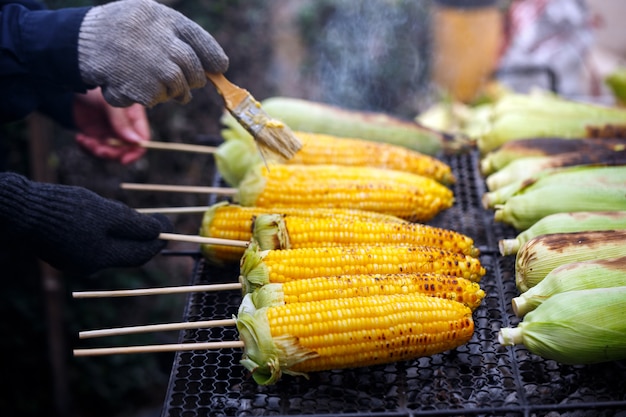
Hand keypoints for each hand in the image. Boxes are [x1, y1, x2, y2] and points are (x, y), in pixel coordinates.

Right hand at [0, 173, 173, 274]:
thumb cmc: (67, 208)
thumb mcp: (107, 212)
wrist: (21, 209)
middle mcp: (89, 266)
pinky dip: (103, 233)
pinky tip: (102, 218)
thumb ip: (136, 225)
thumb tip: (161, 232)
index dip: (159, 240)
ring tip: (127, 216)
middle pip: (126, 253)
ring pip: (109, 248)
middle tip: (155, 220)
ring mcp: (74, 261)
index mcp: (102, 259)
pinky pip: (92, 244)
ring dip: (122, 234)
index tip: (170, 225)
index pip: (141, 254)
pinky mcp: (62, 253)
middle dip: (141, 237)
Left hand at [73, 88, 149, 163]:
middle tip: (97, 149)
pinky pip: (94, 149)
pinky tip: (79, 138)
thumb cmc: (97, 88)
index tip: (123, 160)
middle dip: (111, 153)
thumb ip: (122, 122)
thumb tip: (135, 142)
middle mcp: (125, 127)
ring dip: (96, 150)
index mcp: (134, 118)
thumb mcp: (111, 104)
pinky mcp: (96, 134)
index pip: (142, 139)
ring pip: (109, 151)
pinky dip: (86, 148)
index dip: (135, 152)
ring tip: (84, 140)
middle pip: (125, 150)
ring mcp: (110, 132)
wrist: (75, 82)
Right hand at [78, 0, 228, 106]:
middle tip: (186, 85)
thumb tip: (211, 65)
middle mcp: (163, 42)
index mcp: (164, 19)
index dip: (213, 57)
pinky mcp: (143, 89)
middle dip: (193, 80)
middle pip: (193, 71)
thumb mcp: (145, 15)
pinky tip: (128, 84)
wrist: (78, 43)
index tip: (220, 68)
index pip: (200, 41)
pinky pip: (155, 99)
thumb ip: (174, 34)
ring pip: (176, 89)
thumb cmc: (115, 28)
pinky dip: (145, 97)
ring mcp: (154, 67)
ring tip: (150, 82)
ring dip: (169, 91)